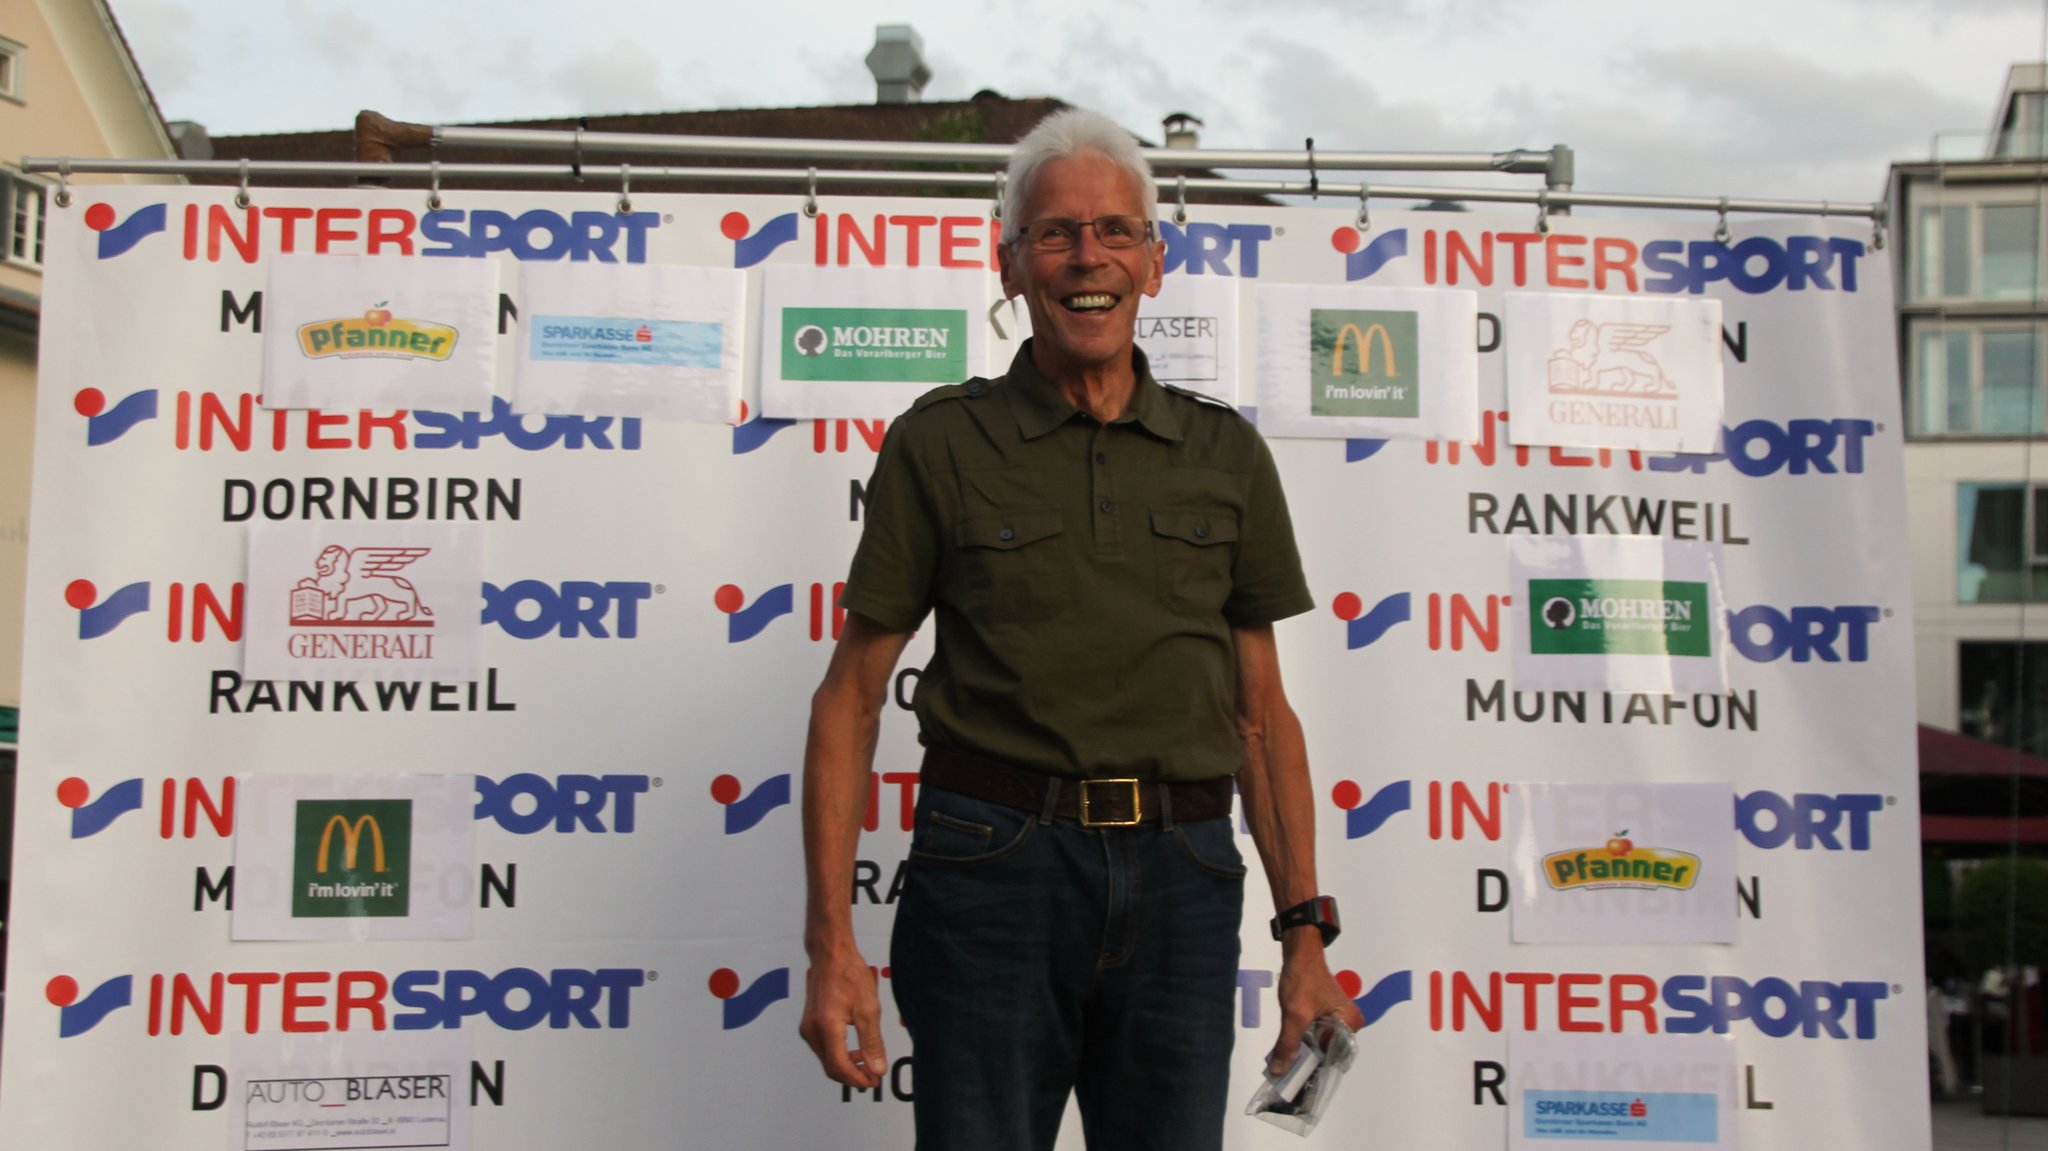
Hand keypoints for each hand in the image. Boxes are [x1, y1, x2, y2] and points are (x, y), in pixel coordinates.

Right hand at [798, 948, 886, 1088]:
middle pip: (831, 1067)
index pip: (839, 1067)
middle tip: (873, 1075)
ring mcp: (808, 1028)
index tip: (874, 1081)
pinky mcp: (809, 1024)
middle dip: (853, 1076)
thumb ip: (872, 1042)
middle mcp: (812, 1030)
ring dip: (846, 1066)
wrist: (831, 955)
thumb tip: (877, 1068)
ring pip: (826, 1059)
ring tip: (867, 1062)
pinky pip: (823, 1048)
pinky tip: (854, 1049)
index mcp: (827, 1027)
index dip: (858, 1079)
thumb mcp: (868, 1009)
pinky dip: (838, 1054)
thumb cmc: (849, 974)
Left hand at [1267, 942, 1364, 1076]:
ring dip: (1304, 1053)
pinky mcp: (1328, 1016)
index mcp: (1350, 1023)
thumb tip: (1278, 1071)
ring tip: (1286, 1068)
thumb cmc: (1303, 979)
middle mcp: (1350, 1023)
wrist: (1300, 953)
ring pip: (1320, 1045)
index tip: (1297, 1083)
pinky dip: (1304, 1042)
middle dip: (1309, 1063)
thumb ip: (1288, 1044)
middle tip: (1288, 1076)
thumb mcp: (1294, 1014)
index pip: (1334, 1057)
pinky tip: (1290, 1051)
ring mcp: (1339, 1020)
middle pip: (1328, 1052)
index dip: (1315, 1070)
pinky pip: (1317, 1036)